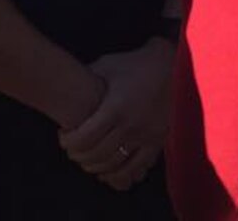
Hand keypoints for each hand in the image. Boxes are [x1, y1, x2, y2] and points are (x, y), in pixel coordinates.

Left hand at [58, 39, 174, 191]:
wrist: (173, 64)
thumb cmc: (136, 63)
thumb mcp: (108, 65)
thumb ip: (87, 79)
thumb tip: (63, 86)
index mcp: (115, 107)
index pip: (83, 139)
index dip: (68, 142)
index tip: (64, 136)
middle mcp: (131, 125)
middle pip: (96, 155)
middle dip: (78, 155)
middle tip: (73, 148)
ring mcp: (146, 135)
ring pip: (114, 164)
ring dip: (95, 166)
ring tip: (88, 157)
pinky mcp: (158, 140)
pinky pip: (136, 167)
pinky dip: (119, 174)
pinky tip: (109, 169)